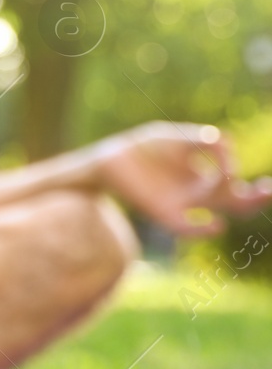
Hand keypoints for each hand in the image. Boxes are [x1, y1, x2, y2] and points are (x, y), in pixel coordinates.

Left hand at [97, 122, 271, 235]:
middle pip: (235, 202)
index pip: (238, 185)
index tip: (266, 181)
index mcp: (206, 178)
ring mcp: (183, 205)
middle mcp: (199, 195)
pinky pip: (186, 228)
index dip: (255, 187)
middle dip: (255, 199)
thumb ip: (201, 140)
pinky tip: (216, 225)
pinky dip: (201, 230)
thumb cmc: (147, 148)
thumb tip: (224, 145)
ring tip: (225, 177)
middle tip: (266, 189)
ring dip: (229, 201)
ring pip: (216, 212)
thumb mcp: (177, 138)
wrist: (112, 159)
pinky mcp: (163, 213)